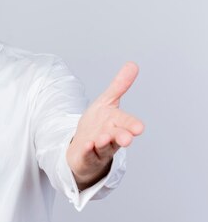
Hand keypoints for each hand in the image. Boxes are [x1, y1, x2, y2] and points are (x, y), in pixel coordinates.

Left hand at [67, 62, 144, 189]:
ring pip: (103, 147)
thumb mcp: (106, 102)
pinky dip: (87, 151)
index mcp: (117, 123)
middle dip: (122, 137)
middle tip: (127, 139)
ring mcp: (98, 149)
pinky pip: (87, 154)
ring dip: (104, 143)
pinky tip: (86, 145)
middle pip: (118, 137)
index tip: (139, 128)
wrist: (82, 147)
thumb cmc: (98, 124)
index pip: (126, 123)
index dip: (131, 125)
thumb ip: (119, 86)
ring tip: (102, 138)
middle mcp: (110, 138)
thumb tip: (133, 64)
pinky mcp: (86, 157)